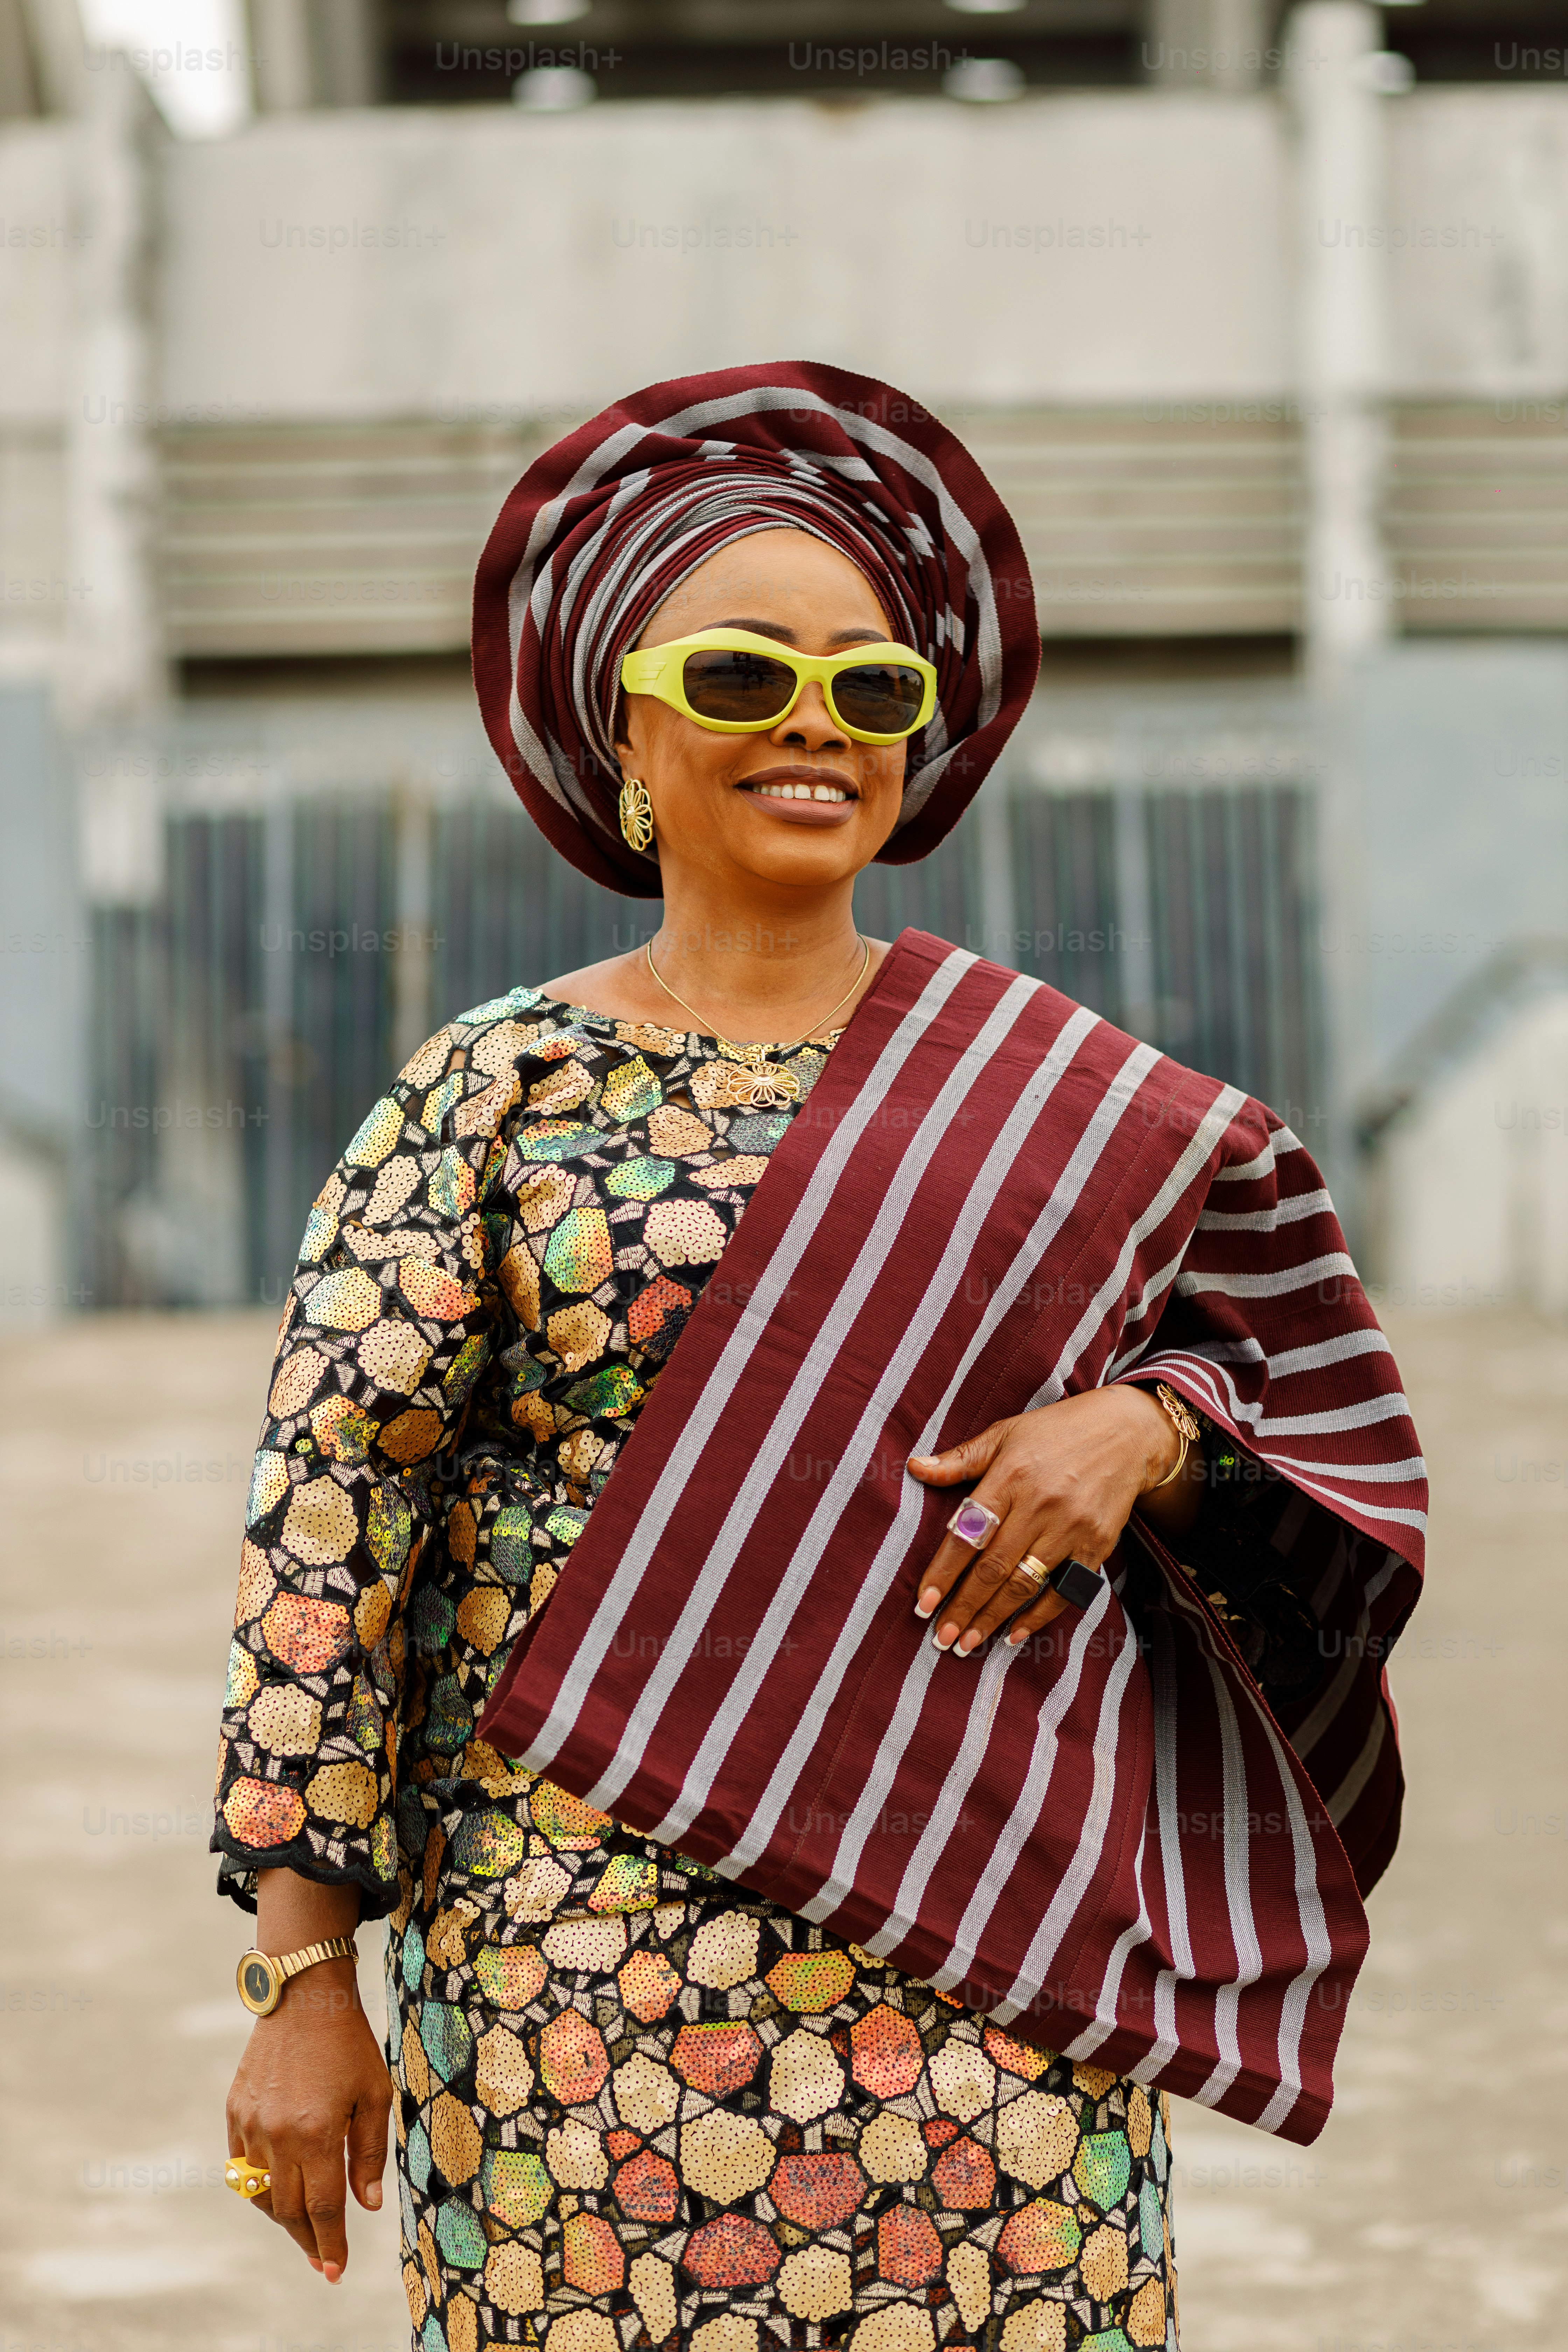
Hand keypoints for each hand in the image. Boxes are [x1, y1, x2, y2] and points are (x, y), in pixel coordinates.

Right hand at [226, 1959, 391, 2281]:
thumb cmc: (348, 2044)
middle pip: (290, 2209)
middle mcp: (277, 2135)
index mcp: (316, 2133)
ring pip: (262, 2194)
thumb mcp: (374, 2094)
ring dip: (283, 2218)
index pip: (322, 2207)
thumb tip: (365, 2205)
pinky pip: (242, 2167)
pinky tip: (279, 2193)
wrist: (302, 1997)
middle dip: (309, 2240)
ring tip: (305, 2230)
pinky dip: (260, 2187)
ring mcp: (250, 2125)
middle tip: (324, 2261)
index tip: (336, 2271)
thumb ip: (369, 2153)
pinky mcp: (235, 2112)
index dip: (331, 2242)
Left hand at [905, 1385, 1202, 1655]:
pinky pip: (1064, 1590)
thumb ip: (961, 1459)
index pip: (968, 1534)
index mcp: (1010, 1476)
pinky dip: (1039, 1616)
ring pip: (1024, 1584)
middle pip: (994, 1568)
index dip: (943, 1572)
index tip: (923, 1603)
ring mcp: (1071, 1527)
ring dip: (993, 1619)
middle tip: (941, 1638)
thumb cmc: (1056, 1432)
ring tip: (967, 1645)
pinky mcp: (1096, 1545)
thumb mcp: (1005, 1433)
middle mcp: (1040, 1504)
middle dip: (964, 1608)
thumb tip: (914, 1468)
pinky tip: (1015, 1634)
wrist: (1127, 1432)